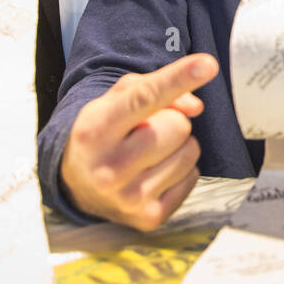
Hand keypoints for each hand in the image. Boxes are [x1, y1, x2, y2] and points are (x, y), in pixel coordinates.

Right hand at [60, 54, 216, 230]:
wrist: (77, 185)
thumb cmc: (103, 133)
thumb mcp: (115, 100)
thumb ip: (154, 87)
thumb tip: (195, 107)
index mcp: (95, 130)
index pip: (144, 99)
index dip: (177, 79)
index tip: (206, 65)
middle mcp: (109, 167)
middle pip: (178, 126)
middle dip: (172, 121)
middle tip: (149, 130)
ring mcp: (129, 197)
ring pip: (190, 152)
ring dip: (179, 147)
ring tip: (151, 153)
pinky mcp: (149, 218)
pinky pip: (192, 178)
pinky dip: (180, 171)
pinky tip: (155, 173)